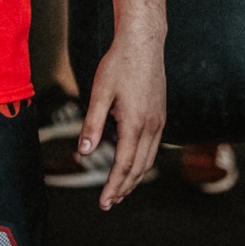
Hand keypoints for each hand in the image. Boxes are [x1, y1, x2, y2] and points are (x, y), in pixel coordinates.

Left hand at [79, 32, 165, 210]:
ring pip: (149, 159)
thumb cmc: (119, 64)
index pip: (124, 165)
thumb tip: (83, 152)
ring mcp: (159, 120)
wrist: (144, 42)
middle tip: (109, 203)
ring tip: (120, 190)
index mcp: (135, 123)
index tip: (104, 202)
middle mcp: (152, 125)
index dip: (113, 186)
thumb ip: (92, 124)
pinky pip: (153, 147)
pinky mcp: (160, 114)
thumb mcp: (100, 92)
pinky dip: (143, 162)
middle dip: (124, 188)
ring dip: (134, 178)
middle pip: (139, 168)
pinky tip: (133, 164)